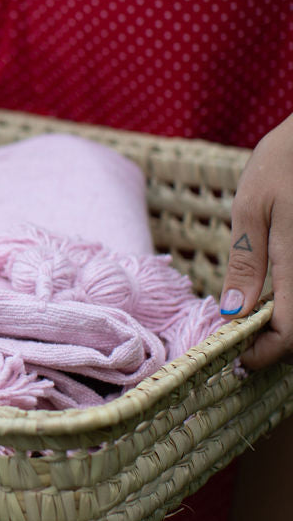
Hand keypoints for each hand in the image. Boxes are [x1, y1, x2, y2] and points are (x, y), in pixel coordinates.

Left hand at [220, 115, 292, 369]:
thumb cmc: (285, 161)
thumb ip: (247, 263)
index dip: (267, 355)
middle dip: (282, 344)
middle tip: (249, 343)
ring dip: (292, 323)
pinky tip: (283, 294)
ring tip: (263, 318)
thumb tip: (234, 313)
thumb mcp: (252, 207)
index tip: (242, 360)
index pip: (291, 334)